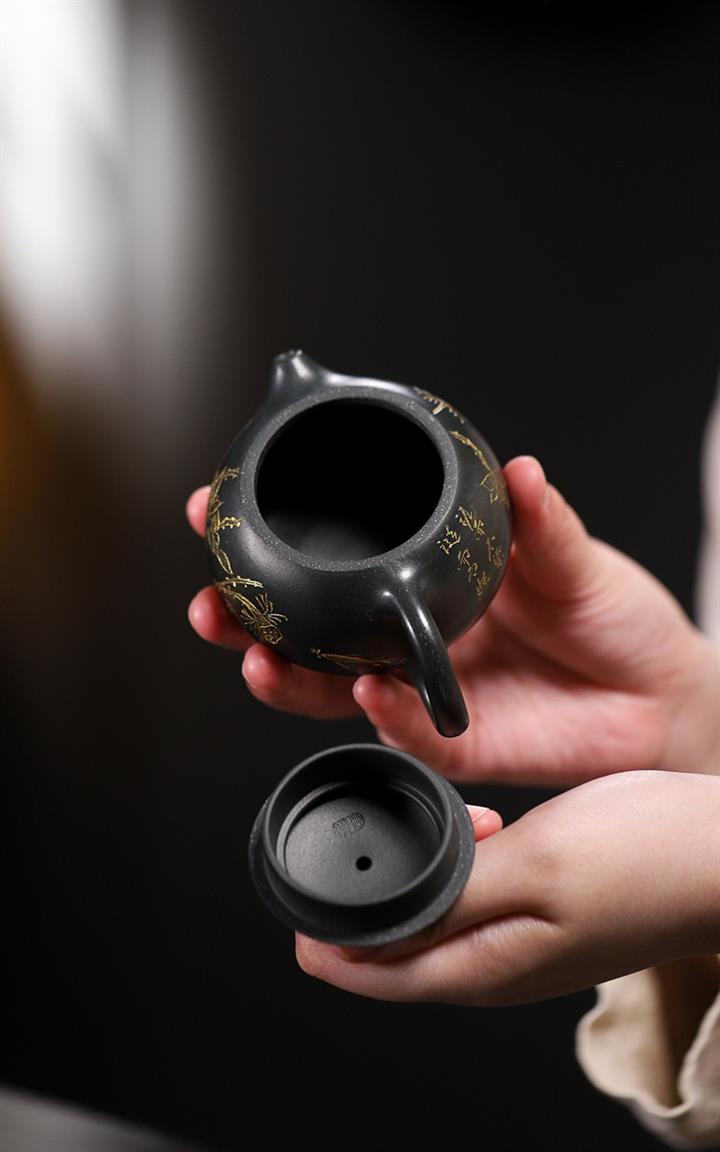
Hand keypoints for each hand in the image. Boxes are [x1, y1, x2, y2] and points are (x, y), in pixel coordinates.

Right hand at [186, 456, 719, 786]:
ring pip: (332, 692)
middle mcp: (408, 636)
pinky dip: (382, 711)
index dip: (272, 541)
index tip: (220, 508)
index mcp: (423, 583)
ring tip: (260, 656)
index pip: (333, 563)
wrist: (660, 695)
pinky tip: (368, 690)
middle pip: (307, 634)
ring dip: (287, 679)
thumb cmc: (612, 617)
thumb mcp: (574, 555)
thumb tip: (521, 469)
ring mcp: (424, 687)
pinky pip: (404, 728)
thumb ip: (543, 521)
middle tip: (213, 603)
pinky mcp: (453, 738)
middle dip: (247, 621)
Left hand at [296, 770, 719, 1006]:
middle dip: (355, 899)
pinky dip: (451, 863)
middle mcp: (493, 966)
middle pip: (388, 951)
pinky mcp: (539, 914)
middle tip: (352, 835)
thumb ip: (446, 894)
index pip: (366, 974)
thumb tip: (367, 922)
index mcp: (481, 968)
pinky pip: (469, 898)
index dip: (319, 932)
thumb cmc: (648, 860)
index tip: (295, 879)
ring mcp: (518, 943)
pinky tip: (475, 824)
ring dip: (406, 875)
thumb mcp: (533, 866)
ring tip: (414, 821)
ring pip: (428, 919)